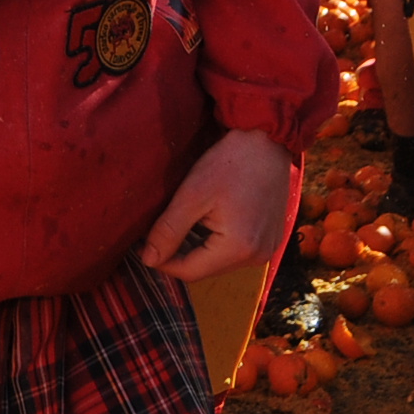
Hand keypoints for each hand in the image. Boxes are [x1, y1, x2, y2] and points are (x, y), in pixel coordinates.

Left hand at [143, 127, 298, 284]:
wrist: (268, 141)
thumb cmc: (231, 162)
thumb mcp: (192, 194)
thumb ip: (169, 230)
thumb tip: (149, 260)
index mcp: (239, 249)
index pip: (190, 272)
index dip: (163, 262)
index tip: (142, 247)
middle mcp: (257, 257)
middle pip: (206, 268)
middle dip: (180, 254)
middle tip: (158, 233)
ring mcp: (267, 249)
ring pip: (220, 261)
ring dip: (198, 247)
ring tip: (182, 223)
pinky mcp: (271, 239)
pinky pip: (236, 250)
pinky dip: (217, 241)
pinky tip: (207, 219)